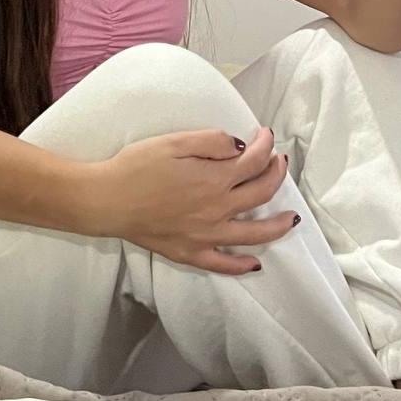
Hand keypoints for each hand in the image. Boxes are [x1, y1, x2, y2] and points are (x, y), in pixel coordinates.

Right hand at [98, 126, 296, 274]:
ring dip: (277, 225)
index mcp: (215, 179)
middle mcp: (217, 209)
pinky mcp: (190, 253)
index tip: (266, 135)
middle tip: (279, 162)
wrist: (108, 199)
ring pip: (254, 233)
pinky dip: (242, 265)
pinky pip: (223, 264)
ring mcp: (206, 235)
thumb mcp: (175, 141)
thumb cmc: (137, 166)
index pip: (253, 160)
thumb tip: (240, 146)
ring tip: (292, 218)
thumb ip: (212, 141)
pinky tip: (255, 263)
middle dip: (276, 174)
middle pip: (261, 193)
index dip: (265, 144)